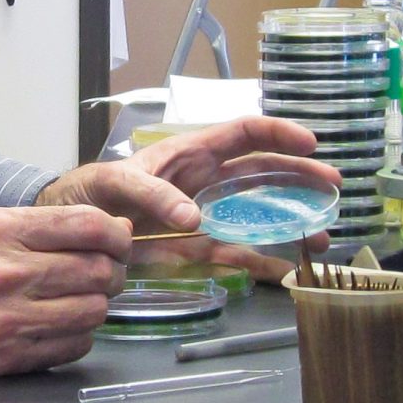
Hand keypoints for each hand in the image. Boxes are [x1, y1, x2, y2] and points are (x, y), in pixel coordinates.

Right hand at [0, 205, 128, 400]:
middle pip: (99, 269)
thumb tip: (110, 229)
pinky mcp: (8, 357)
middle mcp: (5, 271)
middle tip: (107, 276)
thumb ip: (40, 229)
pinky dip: (78, 338)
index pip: (88, 224)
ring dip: (97, 308)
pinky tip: (61, 330)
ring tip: (81, 303)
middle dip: (113, 274)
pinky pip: (74, 346)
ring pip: (93, 310)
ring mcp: (8, 318)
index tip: (120, 241)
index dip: (117, 235)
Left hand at [38, 118, 342, 281]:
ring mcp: (206, 216)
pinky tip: (286, 269)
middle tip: (333, 189)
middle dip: (300, 178)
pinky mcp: (196, 249)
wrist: (69, 232)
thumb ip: (152, 195)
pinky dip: (261, 262)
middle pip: (264, 173)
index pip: (245, 133)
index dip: (280, 133)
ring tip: (320, 236)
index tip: (310, 142)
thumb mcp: (116, 183)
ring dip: (290, 223)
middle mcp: (206, 182)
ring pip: (258, 215)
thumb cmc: (89, 192)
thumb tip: (194, 219)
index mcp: (192, 153)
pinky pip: (235, 253)